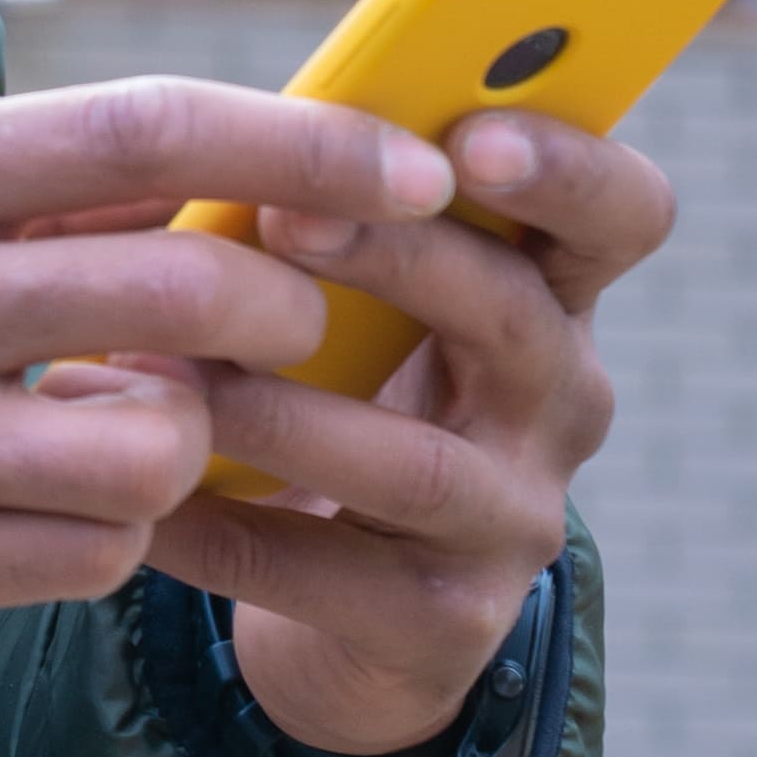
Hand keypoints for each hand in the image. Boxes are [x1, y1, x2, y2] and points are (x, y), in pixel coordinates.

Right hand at [0, 81, 462, 664]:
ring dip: (196, 442)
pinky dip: (114, 538)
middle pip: (184, 289)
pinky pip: (83, 561)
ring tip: (153, 426)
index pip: (140, 126)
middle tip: (294, 320)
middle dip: (286, 310)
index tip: (407, 162)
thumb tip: (188, 172)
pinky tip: (68, 511)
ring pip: (153, 447)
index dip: (301, 141)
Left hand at [158, 109, 673, 755]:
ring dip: (280, 412)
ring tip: (160, 372)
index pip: (621, 213)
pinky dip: (219, 532)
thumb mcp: (355, 295)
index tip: (472, 135)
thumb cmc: (338, 390)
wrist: (346, 610)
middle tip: (278, 216)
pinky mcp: (445, 627)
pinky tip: (135, 497)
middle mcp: (559, 404)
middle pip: (516, 317)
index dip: (568, 167)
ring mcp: (512, 522)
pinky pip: (325, 576)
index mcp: (548, 291)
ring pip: (416, 464)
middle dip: (395, 258)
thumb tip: (204, 129)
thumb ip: (319, 207)